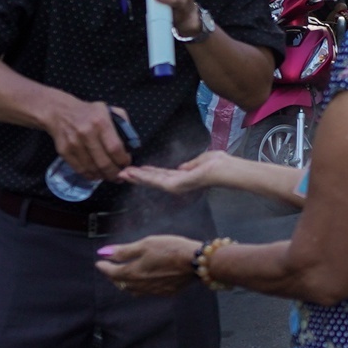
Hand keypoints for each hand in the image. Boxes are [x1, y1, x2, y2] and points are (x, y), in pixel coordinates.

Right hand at [44, 96, 133, 180]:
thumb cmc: (89, 112)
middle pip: (104, 163)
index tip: (126, 163)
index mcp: (101, 122)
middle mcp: (87, 133)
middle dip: (115, 174)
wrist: (59, 110)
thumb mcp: (109, 111)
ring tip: (110, 177)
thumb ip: (124, 126)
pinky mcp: (64, 151)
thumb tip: (132, 146)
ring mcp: (74, 143)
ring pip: (92, 169)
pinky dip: (90, 175)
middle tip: (120, 177)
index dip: (123, 160)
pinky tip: (96, 175)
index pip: (115, 148)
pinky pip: (79, 169)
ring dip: (103, 176)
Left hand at [95, 235, 201, 295]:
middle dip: (114, 276)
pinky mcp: (167, 292)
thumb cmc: (170, 249)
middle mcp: (141, 286)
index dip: (104, 267)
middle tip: (111, 269)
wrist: (196, 262)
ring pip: (134, 290)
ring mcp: (154, 291)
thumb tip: (103, 253)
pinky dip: (141, 287)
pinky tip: (146, 281)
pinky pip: (148, 292)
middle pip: (121, 283)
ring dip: (127, 284)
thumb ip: (124, 251)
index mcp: (133, 273)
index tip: (99, 262)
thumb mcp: (145, 244)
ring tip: (126, 276)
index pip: (111, 272)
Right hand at [120, 150, 234, 194]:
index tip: (136, 169)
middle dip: (138, 176)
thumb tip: (181, 167)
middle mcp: (179, 183)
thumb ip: (190, 165)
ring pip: (152, 181)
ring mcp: (177, 186)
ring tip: (122, 173)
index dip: (148, 172)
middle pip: (154, 179)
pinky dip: (143, 177)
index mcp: (184, 177)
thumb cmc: (219, 164)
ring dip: (137, 177)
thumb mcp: (201, 161)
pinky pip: (156, 181)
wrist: (226, 170)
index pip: (162, 175)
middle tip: (121, 173)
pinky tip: (133, 174)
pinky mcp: (176, 186)